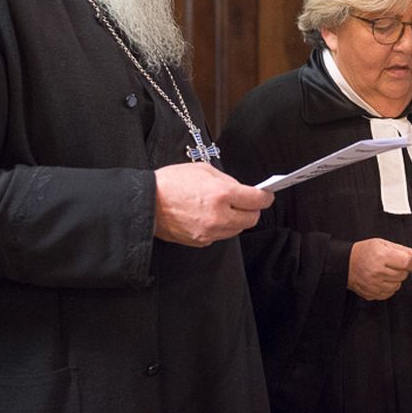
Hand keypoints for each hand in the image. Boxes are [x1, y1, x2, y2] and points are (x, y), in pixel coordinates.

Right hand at [153, 161, 272, 246]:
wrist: (145, 203)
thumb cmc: (171, 183)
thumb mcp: (203, 170)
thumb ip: (227, 181)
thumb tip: (242, 190)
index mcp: (222, 195)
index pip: (257, 200)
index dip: (265, 197)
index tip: (266, 195)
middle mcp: (219, 217)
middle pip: (252, 219)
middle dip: (252, 209)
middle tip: (246, 201)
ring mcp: (210, 232)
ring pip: (237, 230)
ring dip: (237, 219)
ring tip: (224, 208)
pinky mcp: (201, 242)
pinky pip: (220, 236)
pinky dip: (221, 227)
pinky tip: (209, 216)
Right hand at [348, 238, 411, 300]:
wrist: (345, 263)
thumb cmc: (364, 252)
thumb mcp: (382, 244)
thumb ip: (401, 249)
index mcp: (381, 257)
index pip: (407, 263)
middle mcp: (378, 272)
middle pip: (403, 275)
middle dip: (402, 270)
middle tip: (394, 264)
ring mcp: (374, 285)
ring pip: (397, 285)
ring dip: (395, 279)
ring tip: (386, 271)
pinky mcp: (372, 293)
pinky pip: (389, 293)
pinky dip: (388, 287)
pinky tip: (381, 279)